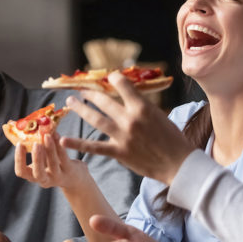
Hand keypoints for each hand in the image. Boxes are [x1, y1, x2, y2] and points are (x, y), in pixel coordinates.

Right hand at [14, 133, 89, 189]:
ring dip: (50, 149)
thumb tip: (27, 129)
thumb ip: (36, 150)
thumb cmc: (53, 166)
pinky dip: (60, 146)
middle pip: (38, 174)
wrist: (75, 178)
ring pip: (53, 164)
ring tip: (47, 135)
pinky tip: (56, 135)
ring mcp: (58, 177)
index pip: (21, 172)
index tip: (19, 144)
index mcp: (33, 176)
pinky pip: (64, 158)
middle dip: (36, 159)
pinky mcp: (70, 170)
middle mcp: (45, 180)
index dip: (19, 159)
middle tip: (35, 144)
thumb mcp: (42, 160)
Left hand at [61, 71, 194, 184]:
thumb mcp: (160, 115)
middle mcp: (130, 119)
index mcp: (142, 107)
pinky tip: (63, 140)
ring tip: (70, 102)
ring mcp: (122, 136)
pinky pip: (94, 147)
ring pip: (96, 119)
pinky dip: (77, 144)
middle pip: (104, 101)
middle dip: (90, 93)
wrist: (180, 164)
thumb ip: (141, 106)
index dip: (113, 79)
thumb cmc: (173, 139)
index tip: (107, 77)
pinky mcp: (118, 152)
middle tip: (81, 90)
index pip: (122, 85)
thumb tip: (127, 96)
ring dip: (81, 109)